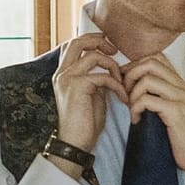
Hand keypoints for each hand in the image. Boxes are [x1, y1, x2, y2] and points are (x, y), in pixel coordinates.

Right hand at [50, 33, 127, 157]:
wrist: (76, 143)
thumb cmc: (85, 123)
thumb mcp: (93, 95)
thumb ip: (97, 79)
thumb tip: (111, 69)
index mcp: (64, 74)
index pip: (73, 45)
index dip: (92, 40)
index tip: (109, 48)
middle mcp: (62, 73)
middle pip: (77, 41)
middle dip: (99, 41)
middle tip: (115, 50)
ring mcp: (67, 78)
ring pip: (92, 56)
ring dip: (113, 66)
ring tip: (122, 82)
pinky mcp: (76, 86)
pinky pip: (103, 76)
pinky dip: (117, 85)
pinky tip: (123, 98)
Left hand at [122, 54, 184, 184]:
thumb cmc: (180, 136)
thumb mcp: (171, 110)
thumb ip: (159, 95)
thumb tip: (134, 84)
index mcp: (181, 84)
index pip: (156, 57)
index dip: (136, 65)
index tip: (126, 83)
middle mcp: (182, 86)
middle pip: (150, 62)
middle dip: (130, 75)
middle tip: (125, 94)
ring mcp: (181, 98)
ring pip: (147, 79)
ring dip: (132, 94)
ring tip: (132, 109)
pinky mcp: (176, 112)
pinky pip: (147, 100)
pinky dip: (136, 108)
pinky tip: (137, 120)